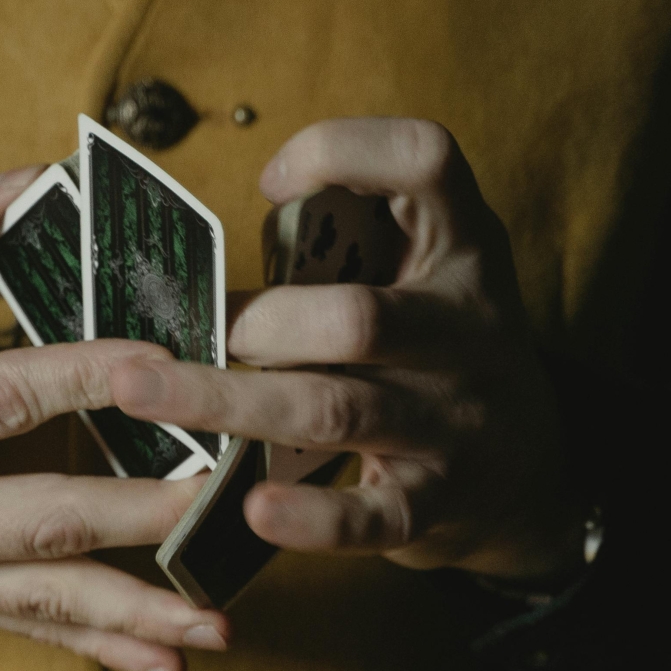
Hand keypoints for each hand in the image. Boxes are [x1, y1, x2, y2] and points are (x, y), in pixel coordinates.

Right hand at [0, 168, 229, 670]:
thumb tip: (29, 178)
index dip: (83, 379)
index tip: (167, 363)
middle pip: (33, 522)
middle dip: (140, 513)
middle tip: (230, 495)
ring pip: (38, 597)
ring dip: (137, 614)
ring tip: (218, 624)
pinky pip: (22, 628)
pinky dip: (99, 649)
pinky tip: (168, 664)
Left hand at [109, 118, 586, 580]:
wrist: (528, 473)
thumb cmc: (432, 354)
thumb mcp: (419, 280)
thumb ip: (338, 252)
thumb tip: (189, 261)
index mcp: (460, 247)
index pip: (427, 161)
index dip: (344, 153)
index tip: (269, 182)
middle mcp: (468, 327)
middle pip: (360, 316)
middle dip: (260, 323)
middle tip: (189, 331)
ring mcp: (457, 420)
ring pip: (338, 411)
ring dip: (231, 402)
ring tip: (142, 392)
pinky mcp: (438, 501)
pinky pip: (370, 514)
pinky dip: (310, 516)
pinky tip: (250, 506)